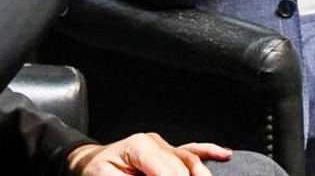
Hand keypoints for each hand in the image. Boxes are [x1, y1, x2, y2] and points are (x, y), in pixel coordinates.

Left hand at [65, 134, 232, 175]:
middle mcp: (155, 142)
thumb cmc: (97, 173)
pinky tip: (224, 155)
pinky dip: (208, 153)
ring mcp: (164, 145)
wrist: (90, 164)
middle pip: (182, 168)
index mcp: (139, 146)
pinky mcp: (168, 152)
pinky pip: (192, 151)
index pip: (167, 171)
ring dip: (200, 175)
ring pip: (191, 160)